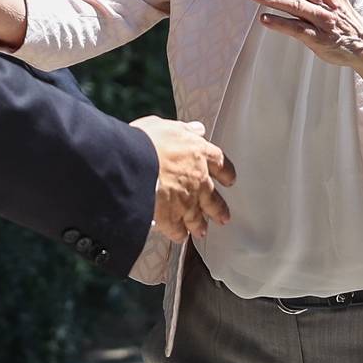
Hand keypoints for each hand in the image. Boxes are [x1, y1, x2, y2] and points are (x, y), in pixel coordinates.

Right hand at [132, 116, 235, 241]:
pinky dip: (178, 233)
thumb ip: (184, 130)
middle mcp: (198, 179)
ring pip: (197, 217)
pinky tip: (178, 236)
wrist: (133, 163)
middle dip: (218, 208)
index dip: (226, 173)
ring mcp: (186, 200)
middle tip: (222, 216)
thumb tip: (197, 129)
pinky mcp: (170, 217)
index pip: (220, 164)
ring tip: (201, 231)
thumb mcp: (166, 126)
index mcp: (198, 153)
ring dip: (199, 224)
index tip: (229, 179)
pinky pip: (177, 229)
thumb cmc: (145, 141)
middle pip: (213, 197)